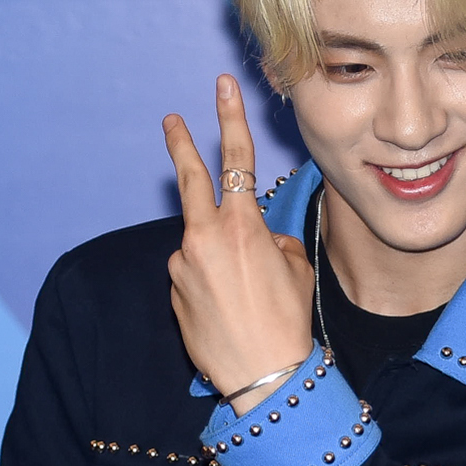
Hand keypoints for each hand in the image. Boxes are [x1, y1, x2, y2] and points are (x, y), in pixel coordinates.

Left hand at [166, 75, 315, 411]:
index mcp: (242, 227)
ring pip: (200, 244)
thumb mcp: (295, 272)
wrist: (262, 378)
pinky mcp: (172, 291)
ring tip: (245, 298)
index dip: (229, 119)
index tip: (220, 88)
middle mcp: (203, 238)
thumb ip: (273, 242)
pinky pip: (193, 276)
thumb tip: (256, 240)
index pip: (235, 160)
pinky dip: (210, 286)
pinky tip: (229, 313)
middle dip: (181, 145)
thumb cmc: (287, 324)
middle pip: (189, 180)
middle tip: (170, 120)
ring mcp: (182, 265)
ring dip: (218, 258)